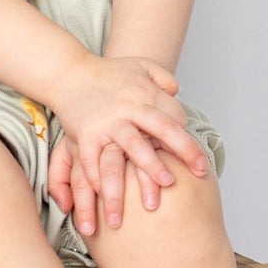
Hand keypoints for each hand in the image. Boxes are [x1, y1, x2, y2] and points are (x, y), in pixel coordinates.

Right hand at [43, 54, 210, 233]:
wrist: (69, 72)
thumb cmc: (109, 74)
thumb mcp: (140, 65)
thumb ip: (162, 77)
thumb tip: (177, 92)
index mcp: (145, 95)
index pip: (174, 117)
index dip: (186, 139)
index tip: (198, 162)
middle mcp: (129, 109)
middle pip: (160, 130)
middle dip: (181, 151)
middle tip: (193, 174)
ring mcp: (107, 123)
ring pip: (129, 150)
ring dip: (143, 174)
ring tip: (153, 202)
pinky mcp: (85, 135)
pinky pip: (94, 161)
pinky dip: (101, 180)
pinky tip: (109, 199)